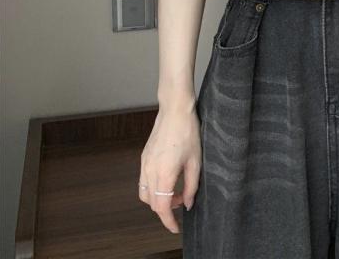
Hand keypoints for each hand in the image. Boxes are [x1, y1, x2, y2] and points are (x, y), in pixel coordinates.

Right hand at [138, 104, 201, 233]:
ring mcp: (144, 164)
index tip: (176, 228)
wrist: (174, 110)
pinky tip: (168, 180)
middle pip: (152, 203)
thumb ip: (191, 186)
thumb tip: (187, 204)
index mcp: (164, 174)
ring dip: (158, 199)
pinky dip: (152, 188)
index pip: (162, 207)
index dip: (168, 221)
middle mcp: (149, 171)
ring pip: (144, 194)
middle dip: (165, 210)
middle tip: (182, 203)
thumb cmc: (188, 133)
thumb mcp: (196, 161)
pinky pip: (143, 181)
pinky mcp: (144, 157)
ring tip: (175, 192)